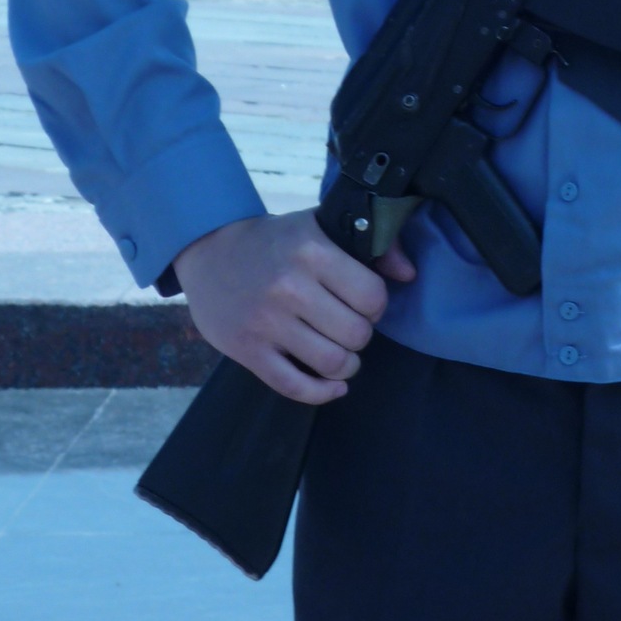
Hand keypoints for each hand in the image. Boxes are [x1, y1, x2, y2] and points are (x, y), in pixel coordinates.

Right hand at [174, 209, 416, 405]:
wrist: (210, 251)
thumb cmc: (276, 240)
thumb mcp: (321, 227)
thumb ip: (372, 246)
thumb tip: (410, 274)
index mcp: (312, 251)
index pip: (373, 296)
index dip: (376, 304)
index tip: (363, 301)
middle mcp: (289, 287)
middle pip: (356, 334)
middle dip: (360, 335)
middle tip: (348, 324)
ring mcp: (266, 322)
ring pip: (331, 364)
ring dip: (345, 365)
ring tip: (341, 352)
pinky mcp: (247, 350)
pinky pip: (295, 387)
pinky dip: (322, 392)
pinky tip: (333, 384)